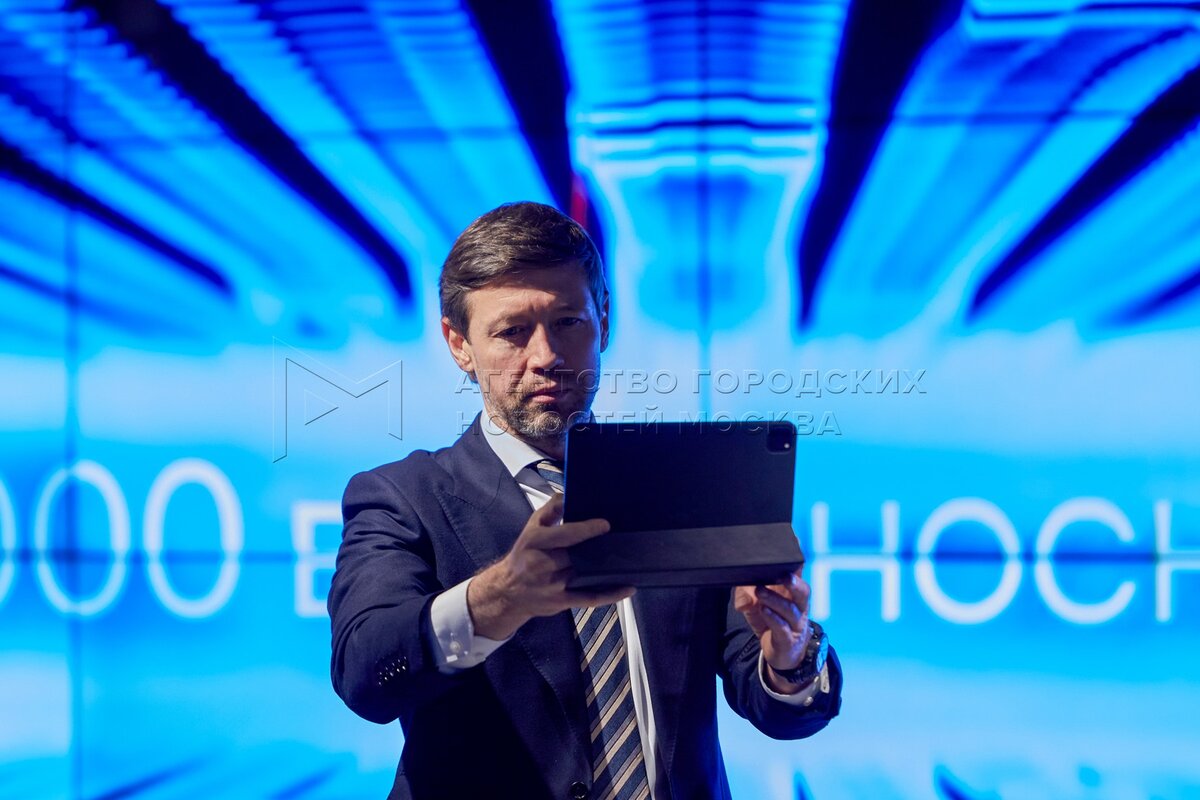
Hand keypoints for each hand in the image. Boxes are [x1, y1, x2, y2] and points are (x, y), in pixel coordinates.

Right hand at [468, 494, 633, 638]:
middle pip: (577, 555)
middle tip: (623, 541)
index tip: (605, 525)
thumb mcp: (531, 528)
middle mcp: (542, 563)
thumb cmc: (523, 556)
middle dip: (599, 548)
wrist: (507, 591)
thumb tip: (569, 495)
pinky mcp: (561, 601)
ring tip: (630, 560)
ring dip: (608, 569)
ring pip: (586, 575)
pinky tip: (627, 587)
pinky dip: (610, 594)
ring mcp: (552, 585)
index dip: (587, 530)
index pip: (565, 534)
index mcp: (535, 541)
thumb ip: (550, 510)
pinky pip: (589, 598)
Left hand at [733, 569, 812, 691]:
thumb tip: (740, 589)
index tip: (794, 544)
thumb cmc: (770, 622)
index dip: (797, 562)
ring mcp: (795, 624)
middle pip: (803, 592)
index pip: (798, 575)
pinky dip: (773, 618)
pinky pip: (782, 628)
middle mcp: (798, 607)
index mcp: (792, 594)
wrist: (780, 654)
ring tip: (760, 592)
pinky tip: (764, 611)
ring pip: (790, 610)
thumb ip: (746, 593)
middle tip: (784, 575)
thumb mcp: (755, 605)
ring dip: (774, 599)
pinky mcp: (788, 640)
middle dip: (794, 582)